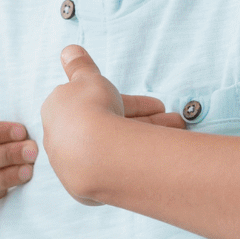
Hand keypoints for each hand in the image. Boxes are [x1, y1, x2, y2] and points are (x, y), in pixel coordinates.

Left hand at [40, 45, 185, 202]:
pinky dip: (141, 158)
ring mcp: (76, 167)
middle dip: (149, 123)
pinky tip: (162, 158)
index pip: (99, 105)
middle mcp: (64, 142)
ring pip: (118, 149)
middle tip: (177, 123)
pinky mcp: (88, 188)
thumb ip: (79, 65)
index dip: (132, 103)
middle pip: (111, 129)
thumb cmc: (90, 110)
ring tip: (181, 137)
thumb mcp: (87, 77)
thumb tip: (69, 50)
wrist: (95, 155)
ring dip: (152, 138)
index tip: (158, 104)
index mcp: (58, 114)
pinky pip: (118, 168)